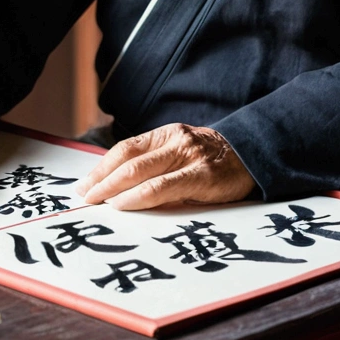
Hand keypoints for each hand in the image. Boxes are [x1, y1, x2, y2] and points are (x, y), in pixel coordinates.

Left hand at [74, 123, 255, 209]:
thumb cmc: (213, 161)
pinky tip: (123, 204)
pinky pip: (162, 186)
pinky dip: (138, 196)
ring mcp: (189, 156)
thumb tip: (119, 187)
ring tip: (98, 202)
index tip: (85, 183)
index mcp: (167, 134)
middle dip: (101, 179)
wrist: (255, 156)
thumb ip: (158, 164)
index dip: (102, 166)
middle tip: (84, 196)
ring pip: (141, 171)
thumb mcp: (183, 153)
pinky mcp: (202, 175)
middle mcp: (175, 141)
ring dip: (113, 188)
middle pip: (128, 158)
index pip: (126, 148)